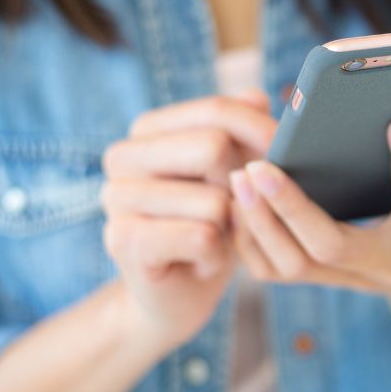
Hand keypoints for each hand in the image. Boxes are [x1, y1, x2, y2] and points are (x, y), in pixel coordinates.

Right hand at [101, 93, 276, 349]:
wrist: (181, 294)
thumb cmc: (213, 225)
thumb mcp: (237, 173)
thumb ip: (245, 130)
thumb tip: (257, 97)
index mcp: (147, 130)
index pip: (217, 111)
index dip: (261, 135)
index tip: (274, 161)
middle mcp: (121, 156)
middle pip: (214, 146)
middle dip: (242, 186)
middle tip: (233, 212)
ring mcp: (115, 198)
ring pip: (214, 200)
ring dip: (230, 228)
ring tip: (212, 238)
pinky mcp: (123, 241)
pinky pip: (202, 236)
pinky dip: (217, 255)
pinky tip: (201, 260)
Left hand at [229, 108, 390, 295]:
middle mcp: (390, 263)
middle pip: (331, 243)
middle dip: (292, 206)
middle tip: (259, 165)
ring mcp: (353, 277)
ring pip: (294, 264)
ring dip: (260, 223)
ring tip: (239, 177)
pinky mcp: (325, 279)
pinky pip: (275, 272)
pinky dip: (249, 240)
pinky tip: (236, 202)